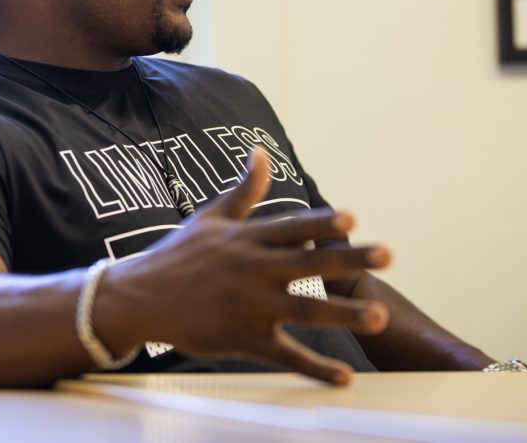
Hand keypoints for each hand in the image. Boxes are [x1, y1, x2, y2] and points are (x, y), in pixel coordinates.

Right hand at [96, 149, 390, 384]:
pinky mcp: (245, 339)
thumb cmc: (179, 255)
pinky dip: (316, 368)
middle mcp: (253, 270)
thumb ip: (245, 189)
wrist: (139, 297)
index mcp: (248, 239)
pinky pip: (285, 355)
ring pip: (305, 310)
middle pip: (308, 263)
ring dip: (344, 315)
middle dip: (348, 260)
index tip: (351, 219)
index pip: (291, 228)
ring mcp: (250, 306)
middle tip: (386, 256)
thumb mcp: (212, 216)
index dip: (321, 224)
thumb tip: (261, 150)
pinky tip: (344, 376)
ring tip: (378, 317)